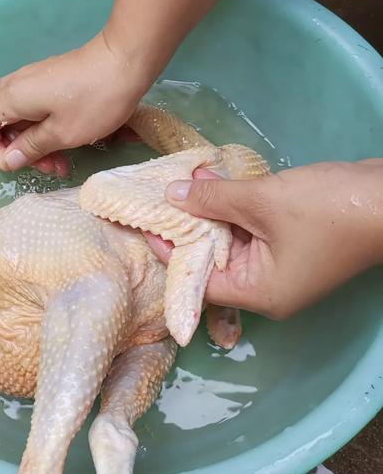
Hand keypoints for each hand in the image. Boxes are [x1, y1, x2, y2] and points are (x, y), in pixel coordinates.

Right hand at [0, 32, 150, 174]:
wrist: (126, 61)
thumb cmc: (96, 99)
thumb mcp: (63, 133)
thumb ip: (32, 147)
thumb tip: (10, 159)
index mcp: (11, 97)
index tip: (19, 164)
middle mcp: (14, 84)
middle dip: (2, 142)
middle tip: (30, 158)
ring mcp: (32, 80)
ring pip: (11, 112)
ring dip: (26, 139)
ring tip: (56, 161)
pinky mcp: (49, 80)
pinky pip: (30, 105)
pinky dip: (39, 126)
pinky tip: (63, 142)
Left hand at [163, 160, 382, 319]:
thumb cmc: (327, 210)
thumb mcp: (261, 201)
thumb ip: (213, 200)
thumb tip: (172, 195)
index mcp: (260, 292)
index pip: (199, 281)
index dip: (171, 252)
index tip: (147, 223)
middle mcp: (269, 287)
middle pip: (215, 261)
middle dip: (190, 226)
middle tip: (162, 196)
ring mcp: (284, 266)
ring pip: (233, 241)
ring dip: (212, 212)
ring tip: (184, 181)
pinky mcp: (294, 244)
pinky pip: (253, 230)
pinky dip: (234, 209)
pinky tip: (214, 181)